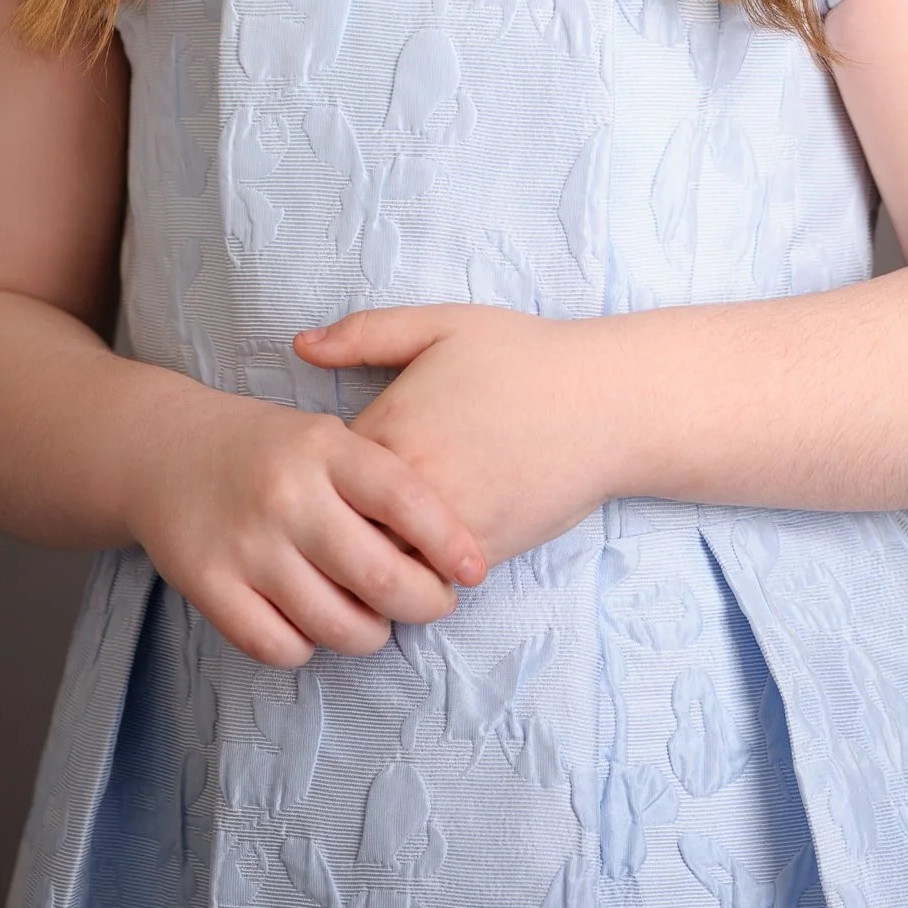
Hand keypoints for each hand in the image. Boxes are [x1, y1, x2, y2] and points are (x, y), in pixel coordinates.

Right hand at [122, 376, 486, 668]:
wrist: (163, 449)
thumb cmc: (266, 449)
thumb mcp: (324, 436)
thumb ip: (377, 481)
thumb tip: (445, 551)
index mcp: (323, 447)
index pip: (407, 501)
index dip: (450, 543)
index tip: (474, 570)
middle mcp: (287, 494)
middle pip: (382, 578)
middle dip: (425, 605)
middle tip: (433, 603)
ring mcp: (245, 543)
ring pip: (337, 625)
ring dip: (369, 634)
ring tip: (373, 619)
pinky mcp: (208, 584)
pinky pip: (281, 647)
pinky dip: (306, 647)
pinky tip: (310, 623)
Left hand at [293, 305, 608, 569]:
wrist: (608, 404)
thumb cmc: (523, 356)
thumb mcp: (441, 325)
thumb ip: (365, 333)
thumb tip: (300, 345)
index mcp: (393, 426)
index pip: (318, 471)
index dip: (312, 471)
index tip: (318, 466)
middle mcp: (414, 485)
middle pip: (338, 529)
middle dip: (327, 527)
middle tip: (323, 518)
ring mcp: (449, 527)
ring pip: (378, 567)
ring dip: (366, 560)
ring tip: (361, 543)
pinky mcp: (483, 555)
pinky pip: (427, 582)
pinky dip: (412, 575)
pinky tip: (411, 552)